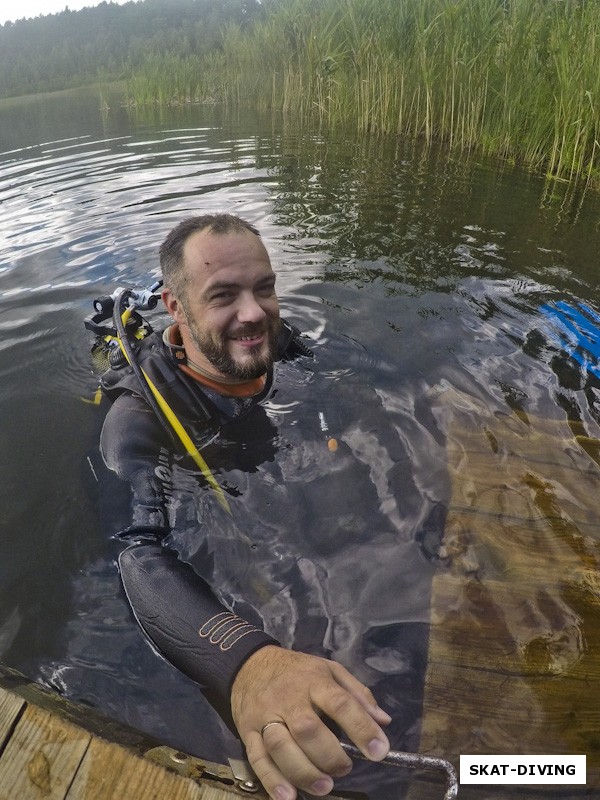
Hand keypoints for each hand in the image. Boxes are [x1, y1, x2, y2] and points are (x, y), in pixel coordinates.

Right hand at [230, 646, 390, 799]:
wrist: (249, 665)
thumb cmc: (297, 671)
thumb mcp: (330, 669)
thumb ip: (357, 694)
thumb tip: (383, 721)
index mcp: (314, 680)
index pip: (340, 702)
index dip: (361, 728)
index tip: (379, 751)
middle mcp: (289, 698)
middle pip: (307, 729)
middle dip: (330, 756)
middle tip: (344, 768)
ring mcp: (266, 715)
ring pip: (281, 746)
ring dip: (304, 771)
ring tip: (323, 786)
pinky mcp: (247, 731)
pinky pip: (258, 759)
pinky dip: (272, 780)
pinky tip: (288, 796)